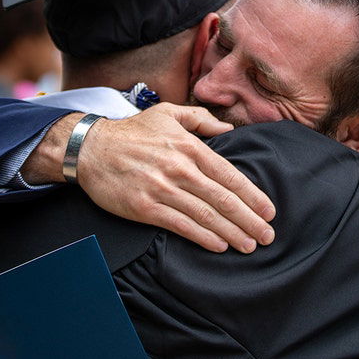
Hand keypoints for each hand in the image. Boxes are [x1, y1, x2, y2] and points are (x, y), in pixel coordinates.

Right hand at [75, 103, 275, 252]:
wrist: (89, 149)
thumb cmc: (132, 132)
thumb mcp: (167, 113)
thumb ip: (200, 119)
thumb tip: (228, 129)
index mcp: (188, 146)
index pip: (229, 174)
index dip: (252, 195)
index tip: (269, 210)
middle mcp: (179, 168)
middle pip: (222, 198)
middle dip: (249, 219)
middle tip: (268, 235)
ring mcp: (161, 189)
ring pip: (205, 215)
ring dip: (231, 232)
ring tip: (249, 244)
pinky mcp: (144, 207)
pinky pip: (180, 225)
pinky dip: (202, 237)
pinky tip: (218, 245)